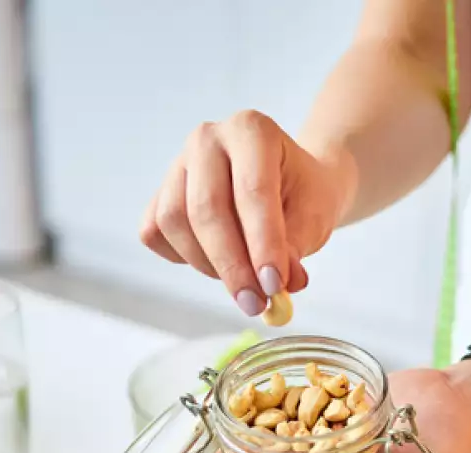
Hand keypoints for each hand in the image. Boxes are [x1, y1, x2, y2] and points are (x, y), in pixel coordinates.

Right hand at [139, 110, 353, 316]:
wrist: (291, 182)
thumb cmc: (304, 194)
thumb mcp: (315, 216)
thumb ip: (297, 247)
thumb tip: (279, 286)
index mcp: (251, 130)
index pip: (252, 191)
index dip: (262, 244)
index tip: (275, 286)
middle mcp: (208, 139)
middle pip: (206, 208)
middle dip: (232, 265)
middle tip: (255, 303)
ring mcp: (178, 164)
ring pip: (175, 222)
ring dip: (207, 265)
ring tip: (243, 282)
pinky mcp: (160, 192)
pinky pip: (155, 233)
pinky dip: (182, 258)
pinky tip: (214, 263)